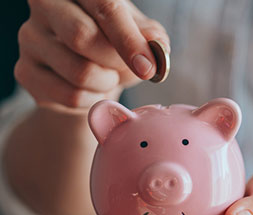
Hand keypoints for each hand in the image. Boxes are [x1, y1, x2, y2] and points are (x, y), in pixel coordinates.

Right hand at [15, 0, 169, 107]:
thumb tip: (158, 48)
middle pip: (82, 36)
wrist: (82, 70)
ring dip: (106, 84)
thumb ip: (149, 37)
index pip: (104, 6)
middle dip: (116, 63)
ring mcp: (30, 38)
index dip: (129, 39)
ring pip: (79, 72)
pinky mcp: (26, 72)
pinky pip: (70, 96)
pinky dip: (93, 100)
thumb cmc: (111, 45)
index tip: (148, 68)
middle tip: (129, 70)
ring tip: (109, 78)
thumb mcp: (135, 33)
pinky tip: (93, 91)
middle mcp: (44, 4)